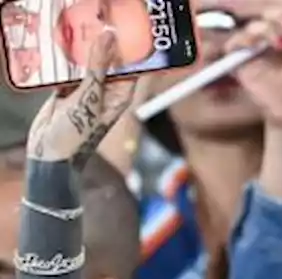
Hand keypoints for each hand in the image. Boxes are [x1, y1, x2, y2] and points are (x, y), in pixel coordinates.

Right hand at [27, 31, 136, 166]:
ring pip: (85, 65)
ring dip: (80, 50)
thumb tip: (109, 38)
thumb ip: (98, 67)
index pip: (130, 68)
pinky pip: (67, 70)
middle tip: (95, 20)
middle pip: (106, 63)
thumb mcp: (89, 97)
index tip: (123, 26)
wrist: (50, 154)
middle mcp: (104, 93)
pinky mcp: (66, 92)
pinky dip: (64, 60)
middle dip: (101, 44)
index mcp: (118, 97)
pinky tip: (60, 45)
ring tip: (76, 27)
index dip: (129, 48)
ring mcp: (85, 93)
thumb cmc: (76, 134)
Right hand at [225, 3, 281, 130]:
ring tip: (281, 39)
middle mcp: (266, 40)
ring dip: (264, 29)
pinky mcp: (241, 64)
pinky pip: (234, 46)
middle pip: (264, 19)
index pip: (280, 17)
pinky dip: (242, 40)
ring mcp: (253, 51)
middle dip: (277, 18)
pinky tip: (256, 42)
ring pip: (251, 30)